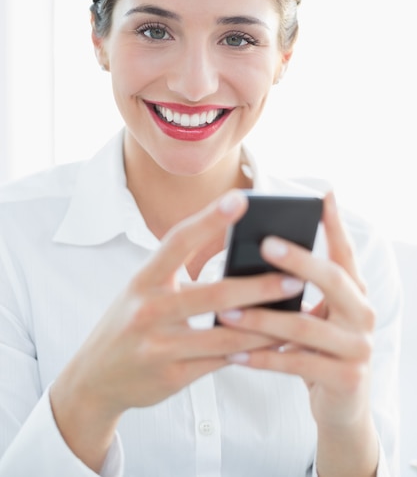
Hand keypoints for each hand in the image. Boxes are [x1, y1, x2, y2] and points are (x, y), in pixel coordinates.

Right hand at [50, 190, 301, 470]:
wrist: (95, 378)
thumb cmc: (130, 322)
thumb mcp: (145, 291)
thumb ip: (182, 274)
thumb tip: (238, 257)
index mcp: (143, 280)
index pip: (178, 241)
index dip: (209, 219)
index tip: (241, 200)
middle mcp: (148, 310)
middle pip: (215, 294)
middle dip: (259, 286)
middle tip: (294, 277)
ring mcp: (159, 346)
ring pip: (226, 334)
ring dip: (266, 325)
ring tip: (298, 313)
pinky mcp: (171, 376)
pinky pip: (222, 362)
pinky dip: (252, 352)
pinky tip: (275, 343)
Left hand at [218, 192, 375, 429]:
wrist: (343, 408)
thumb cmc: (318, 350)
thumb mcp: (313, 316)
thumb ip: (296, 291)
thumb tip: (257, 254)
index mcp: (355, 295)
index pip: (345, 253)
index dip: (335, 225)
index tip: (323, 195)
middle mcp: (363, 315)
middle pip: (334, 280)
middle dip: (299, 260)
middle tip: (266, 243)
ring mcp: (359, 349)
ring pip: (305, 327)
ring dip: (262, 319)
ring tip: (226, 312)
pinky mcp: (346, 379)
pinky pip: (296, 365)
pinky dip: (262, 358)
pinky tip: (233, 354)